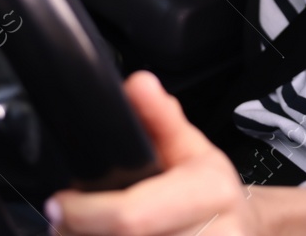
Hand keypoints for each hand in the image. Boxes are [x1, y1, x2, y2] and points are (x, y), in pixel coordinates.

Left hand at [46, 71, 305, 235]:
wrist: (246, 227)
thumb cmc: (211, 191)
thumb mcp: (191, 147)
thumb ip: (159, 117)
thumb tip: (138, 85)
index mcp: (210, 192)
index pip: (131, 217)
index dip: (84, 214)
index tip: (58, 205)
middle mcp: (216, 233)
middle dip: (80, 233)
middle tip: (63, 223)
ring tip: (84, 230)